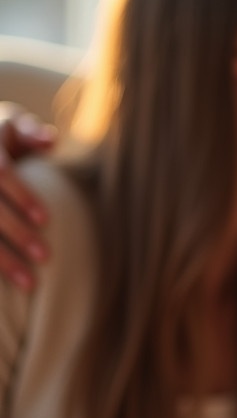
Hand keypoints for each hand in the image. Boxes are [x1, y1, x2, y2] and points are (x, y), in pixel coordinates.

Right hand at [0, 103, 56, 289]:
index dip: (22, 197)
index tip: (46, 220)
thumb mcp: (10, 127)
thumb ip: (30, 133)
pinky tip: (5, 289)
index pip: (1, 174)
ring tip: (30, 283)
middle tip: (46, 256)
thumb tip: (51, 140)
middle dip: (16, 233)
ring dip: (3, 260)